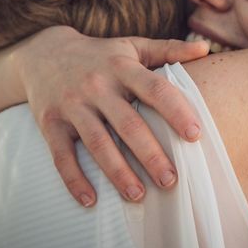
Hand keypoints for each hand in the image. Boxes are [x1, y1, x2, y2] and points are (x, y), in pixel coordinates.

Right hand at [12, 26, 208, 206]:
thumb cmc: (100, 55)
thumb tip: (205, 50)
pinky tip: (90, 200)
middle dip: (151, 155)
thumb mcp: (132, 46)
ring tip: (139, 196)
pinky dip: (74, 179)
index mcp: (122, 67)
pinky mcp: (50, 123)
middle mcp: (97, 86)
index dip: (176, 111)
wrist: (42, 52)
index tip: (195, 135)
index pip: (154, 89)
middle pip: (128, 123)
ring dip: (118, 172)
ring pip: (97, 143)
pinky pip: (61, 155)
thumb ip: (169, 48)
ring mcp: (72, 105)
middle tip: (172, 180)